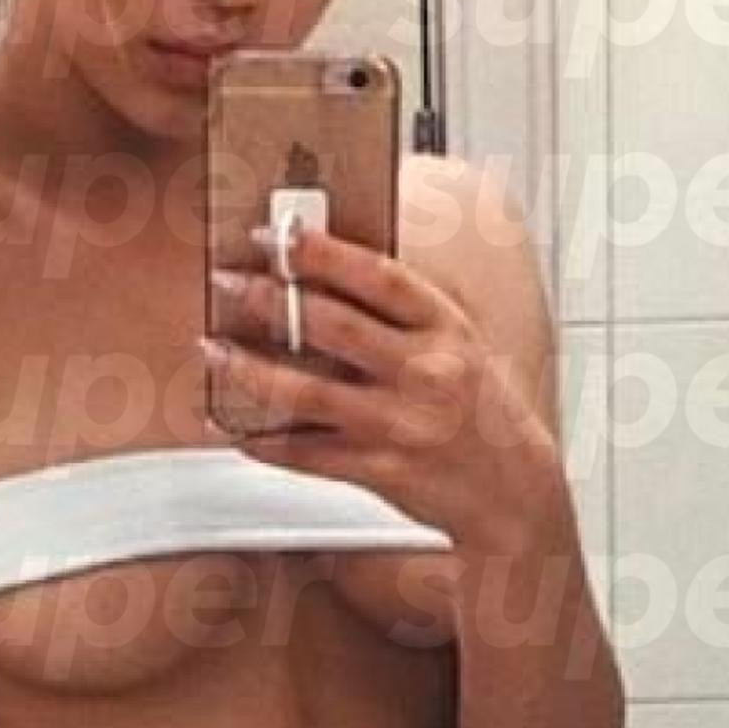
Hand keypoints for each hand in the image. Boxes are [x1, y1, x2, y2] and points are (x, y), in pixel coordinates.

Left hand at [200, 215, 559, 555]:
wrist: (516, 492)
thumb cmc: (482, 410)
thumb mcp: (461, 344)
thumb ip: (406, 312)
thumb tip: (329, 271)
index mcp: (446, 328)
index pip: (377, 275)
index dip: (320, 252)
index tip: (276, 235)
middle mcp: (426, 372)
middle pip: (333, 327)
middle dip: (269, 300)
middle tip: (227, 281)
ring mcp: (402, 425)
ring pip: (308, 393)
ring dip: (249, 370)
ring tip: (212, 350)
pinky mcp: (383, 472)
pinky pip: (310, 454)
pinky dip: (267, 443)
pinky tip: (235, 430)